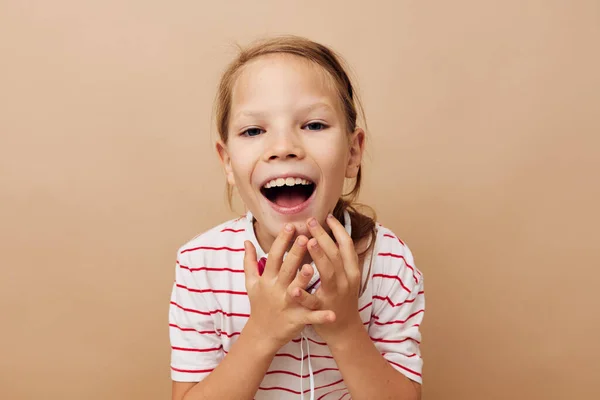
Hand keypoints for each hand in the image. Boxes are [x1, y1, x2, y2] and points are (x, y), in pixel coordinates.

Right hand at [242, 224, 335, 353]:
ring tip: (311, 268)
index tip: (290, 226)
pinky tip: (332, 313)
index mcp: (267, 279)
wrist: (262, 334)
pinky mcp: (297, 319)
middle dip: (294, 254)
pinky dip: (321, 316)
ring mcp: (287, 305)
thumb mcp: (251, 283)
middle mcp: (277, 290)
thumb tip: (246, 241)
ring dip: (303, 280)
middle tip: (305, 238)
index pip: (274, 256)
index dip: (281, 241)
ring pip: (297, 291)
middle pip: (286, 269)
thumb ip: (249, 261)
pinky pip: (311, 317)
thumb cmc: (260, 304)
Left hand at [291, 215, 364, 342]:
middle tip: (310, 222)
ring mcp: (334, 295)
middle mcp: (345, 281)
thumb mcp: (347, 277)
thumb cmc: (342, 298)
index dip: (338, 230)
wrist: (344, 329)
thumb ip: (340, 258)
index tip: (327, 217)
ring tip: (308, 242)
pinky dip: (304, 294)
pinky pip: (312, 301)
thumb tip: (333, 234)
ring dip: (319, 257)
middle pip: (336, 254)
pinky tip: (293, 286)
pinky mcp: (322, 310)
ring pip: (329, 273)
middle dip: (324, 237)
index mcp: (351, 271)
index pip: (347, 245)